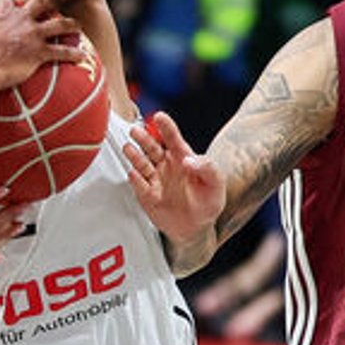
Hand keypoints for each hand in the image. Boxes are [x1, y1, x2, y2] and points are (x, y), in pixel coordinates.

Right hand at [0, 0, 83, 93]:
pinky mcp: (40, 52)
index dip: (13, 0)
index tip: (14, 3)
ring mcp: (33, 34)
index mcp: (2, 10)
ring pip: (58, 24)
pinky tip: (81, 56)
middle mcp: (21, 17)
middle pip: (40, 4)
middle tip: (49, 9)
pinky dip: (73, 54)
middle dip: (46, 5)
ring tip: (75, 26)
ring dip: (69, 24)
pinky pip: (62, 52)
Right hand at [122, 110, 225, 241]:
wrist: (197, 228)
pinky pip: (139, 185)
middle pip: (152, 147)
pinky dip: (135, 179)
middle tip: (136, 130)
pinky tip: (133, 173)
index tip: (159, 116)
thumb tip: (189, 159)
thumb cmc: (208, 202)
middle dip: (143, 138)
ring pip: (141, 163)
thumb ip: (207, 168)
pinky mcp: (147, 195)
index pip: (173, 138)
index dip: (166, 127)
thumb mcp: (216, 183)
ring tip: (128, 148)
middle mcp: (166, 165)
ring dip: (134, 155)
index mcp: (183, 157)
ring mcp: (155, 179)